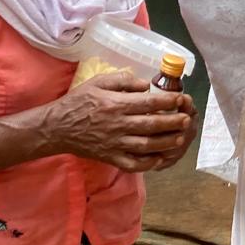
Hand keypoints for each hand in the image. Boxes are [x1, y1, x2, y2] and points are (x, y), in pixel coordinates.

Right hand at [44, 70, 194, 172]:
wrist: (57, 127)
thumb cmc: (78, 101)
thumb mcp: (97, 82)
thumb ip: (122, 80)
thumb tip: (145, 85)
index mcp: (116, 104)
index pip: (148, 103)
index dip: (167, 102)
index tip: (180, 99)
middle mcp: (118, 125)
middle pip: (151, 125)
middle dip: (172, 122)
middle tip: (187, 119)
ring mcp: (115, 144)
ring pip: (146, 146)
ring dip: (165, 143)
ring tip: (179, 138)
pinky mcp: (110, 157)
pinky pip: (132, 164)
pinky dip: (147, 163)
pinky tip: (158, 159)